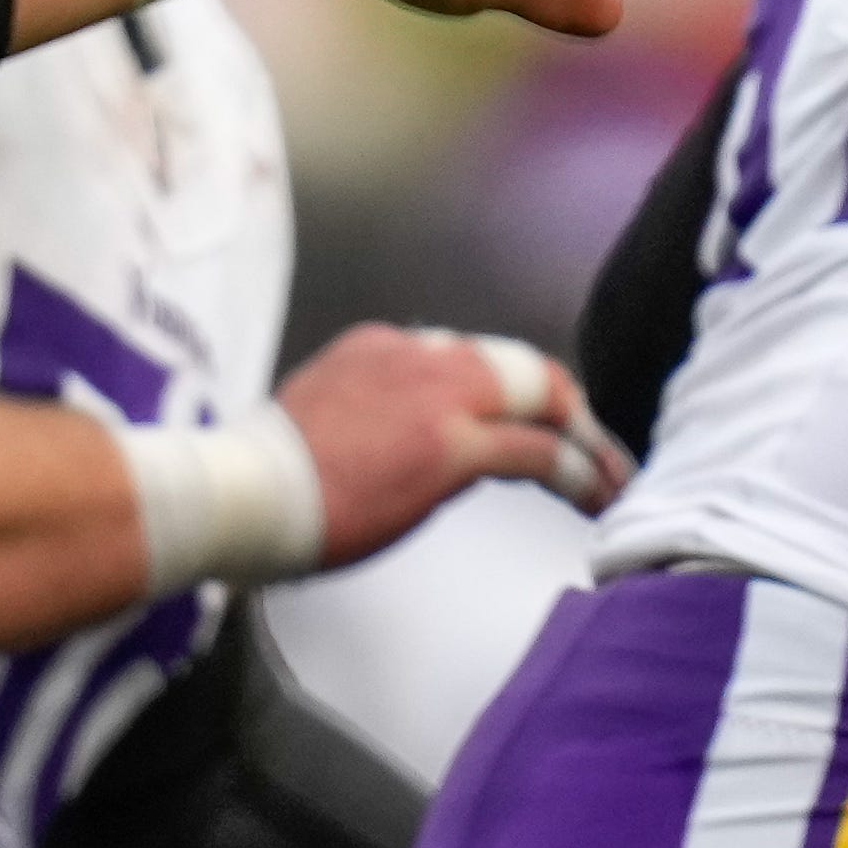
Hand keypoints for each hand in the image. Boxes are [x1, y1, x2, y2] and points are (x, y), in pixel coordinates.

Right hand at [278, 323, 632, 565]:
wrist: (235, 493)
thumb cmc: (259, 481)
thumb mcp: (321, 420)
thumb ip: (371, 415)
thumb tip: (406, 446)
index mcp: (378, 348)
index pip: (471, 360)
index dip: (514, 397)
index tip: (533, 428)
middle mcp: (414, 355)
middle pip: (522, 370)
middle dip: (567, 410)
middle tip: (596, 453)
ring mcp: (436, 397)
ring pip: (545, 402)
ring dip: (588, 445)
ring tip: (612, 481)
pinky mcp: (451, 447)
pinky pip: (540, 453)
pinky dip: (580, 474)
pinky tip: (598, 499)